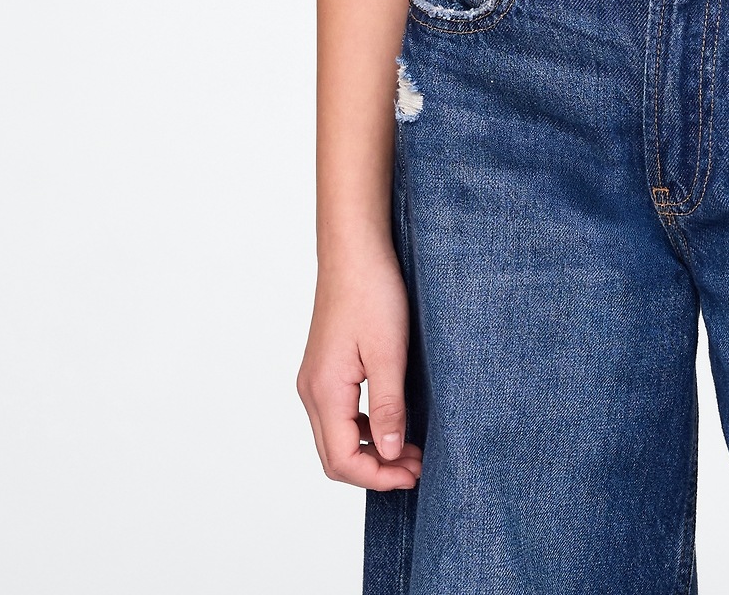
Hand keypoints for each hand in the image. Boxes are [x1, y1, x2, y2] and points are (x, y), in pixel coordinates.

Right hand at [297, 246, 423, 489]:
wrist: (354, 250)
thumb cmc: (371, 292)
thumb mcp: (388, 353)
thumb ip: (388, 407)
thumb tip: (391, 454)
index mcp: (324, 391)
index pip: (342, 460)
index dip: (379, 477)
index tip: (414, 474)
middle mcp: (312, 390)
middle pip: (335, 456)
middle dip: (375, 469)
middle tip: (416, 466)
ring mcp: (315, 379)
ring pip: (336, 437)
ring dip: (371, 450)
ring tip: (411, 448)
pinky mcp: (325, 368)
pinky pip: (338, 415)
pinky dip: (363, 429)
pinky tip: (391, 421)